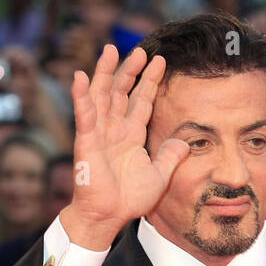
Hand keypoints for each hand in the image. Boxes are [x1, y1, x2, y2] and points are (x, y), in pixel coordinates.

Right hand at [61, 43, 190, 248]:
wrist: (109, 216)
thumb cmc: (129, 199)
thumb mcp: (159, 176)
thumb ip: (170, 157)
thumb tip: (185, 142)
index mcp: (132, 134)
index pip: (142, 101)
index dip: (150, 81)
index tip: (160, 61)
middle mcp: (115, 128)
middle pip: (121, 91)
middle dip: (131, 70)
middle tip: (141, 50)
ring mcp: (99, 132)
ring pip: (101, 95)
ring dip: (105, 73)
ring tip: (111, 50)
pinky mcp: (86, 141)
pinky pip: (84, 114)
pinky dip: (81, 96)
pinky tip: (81, 77)